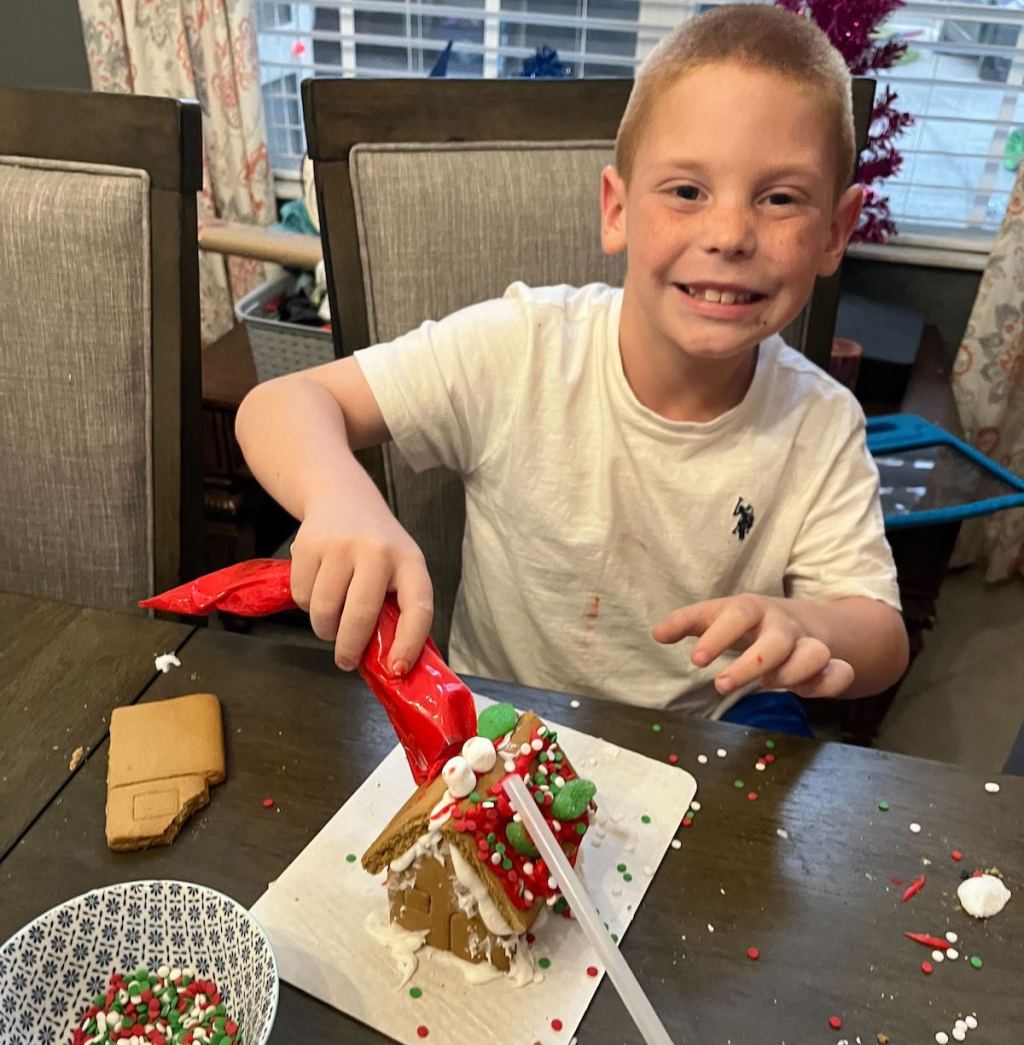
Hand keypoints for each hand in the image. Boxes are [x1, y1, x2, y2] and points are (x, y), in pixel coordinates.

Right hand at [288, 495, 432, 674]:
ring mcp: (340, 546)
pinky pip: (301, 596)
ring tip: (331, 621)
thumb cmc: (377, 546)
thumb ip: (398, 605)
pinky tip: (318, 590)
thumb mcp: (400, 566)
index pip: (418, 607)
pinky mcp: (308, 545)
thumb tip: (391, 663)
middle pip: (361, 615)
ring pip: (324, 610)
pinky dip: (307, 605)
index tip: (397, 670)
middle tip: (345, 661)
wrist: (343, 497)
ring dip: (324, 628)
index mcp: (410, 561)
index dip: (409, 643)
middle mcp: (377, 550)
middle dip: (350, 648)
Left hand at [652, 594, 853, 697]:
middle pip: (776, 640)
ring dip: (789, 674)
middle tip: (719, 685)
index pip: (737, 614)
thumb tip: (657, 634)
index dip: (717, 636)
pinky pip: (839, 673)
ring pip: (814, 654)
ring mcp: (809, 643)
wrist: (805, 620)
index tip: (695, 661)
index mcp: (753, 609)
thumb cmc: (750, 622)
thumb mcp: (720, 616)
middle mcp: (783, 625)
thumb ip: (689, 623)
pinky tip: (807, 692)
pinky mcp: (828, 665)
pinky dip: (830, 683)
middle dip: (750, 664)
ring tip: (764, 686)